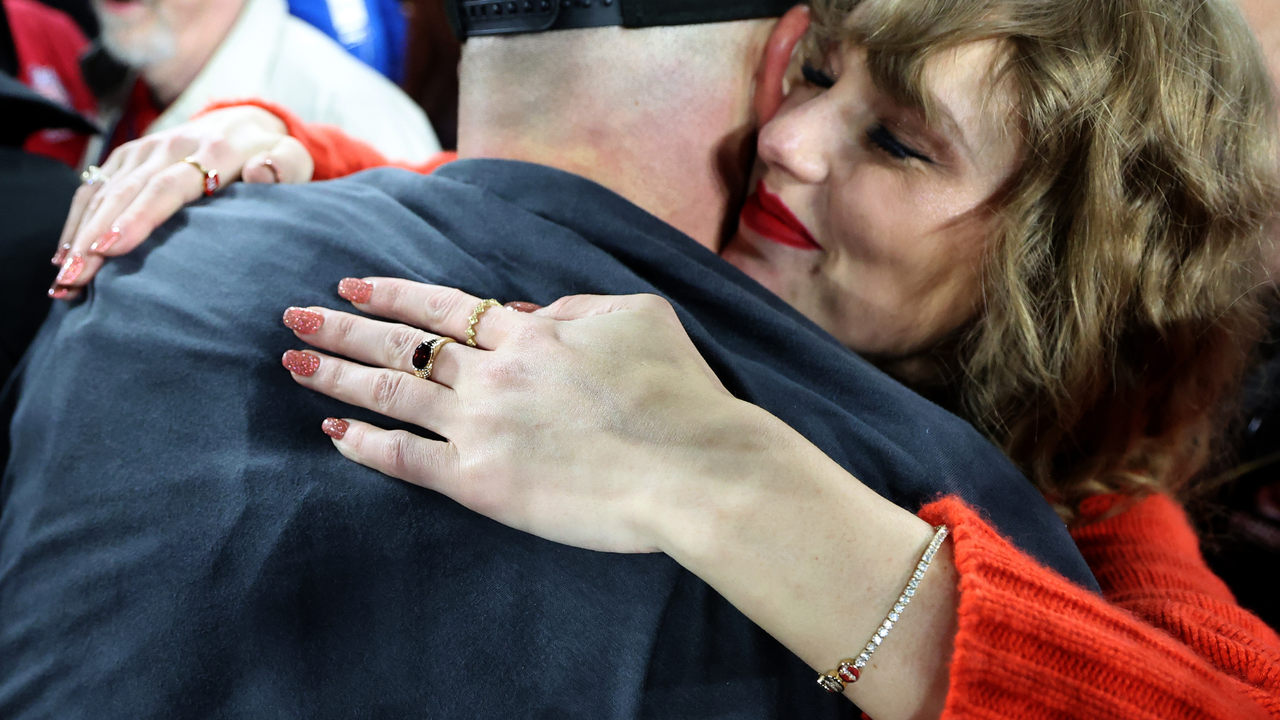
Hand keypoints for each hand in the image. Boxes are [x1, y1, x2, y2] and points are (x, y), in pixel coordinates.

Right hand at [51, 106, 314, 299]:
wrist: (243, 122)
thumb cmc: (273, 155)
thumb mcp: (293, 158)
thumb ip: (284, 165)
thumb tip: (259, 171)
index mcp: (212, 150)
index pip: (167, 186)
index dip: (138, 217)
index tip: (110, 248)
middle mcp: (170, 146)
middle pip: (124, 193)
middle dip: (93, 237)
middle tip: (74, 280)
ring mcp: (143, 149)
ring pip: (101, 191)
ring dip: (77, 235)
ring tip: (63, 280)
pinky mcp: (127, 155)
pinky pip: (93, 187)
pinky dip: (75, 221)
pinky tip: (63, 257)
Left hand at [280, 279, 768, 553]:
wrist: (694, 468)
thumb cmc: (679, 395)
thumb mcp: (639, 317)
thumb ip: (576, 309)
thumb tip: (528, 316)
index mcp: (533, 334)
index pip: (446, 307)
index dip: (395, 292)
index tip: (353, 281)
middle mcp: (496, 375)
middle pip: (404, 346)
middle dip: (345, 327)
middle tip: (295, 315)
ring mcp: (482, 428)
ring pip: (393, 395)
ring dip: (339, 376)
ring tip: (295, 361)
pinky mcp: (482, 484)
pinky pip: (409, 460)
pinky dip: (367, 446)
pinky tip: (333, 436)